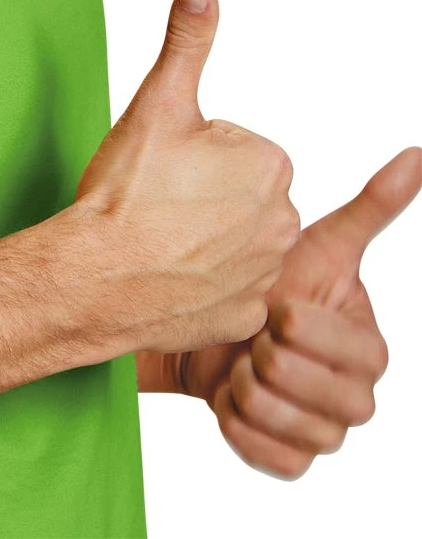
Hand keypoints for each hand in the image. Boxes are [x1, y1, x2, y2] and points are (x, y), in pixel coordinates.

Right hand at [74, 0, 299, 355]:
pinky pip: (229, 290)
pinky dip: (202, 284)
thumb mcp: (158, 101)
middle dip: (204, 194)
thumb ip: (188, 40)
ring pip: (235, 240)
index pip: (235, 144)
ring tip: (159, 239)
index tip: (164, 168)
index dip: (193, 152)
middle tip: (158, 202)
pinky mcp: (245, 316)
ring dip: (205, 239)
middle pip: (238, 192)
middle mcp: (282, 221)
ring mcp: (265, 275)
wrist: (93, 279)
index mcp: (269, 164)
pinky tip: (168, 276)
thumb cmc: (125, 193)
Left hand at [181, 147, 421, 477]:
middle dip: (263, 351)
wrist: (216, 327)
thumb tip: (417, 153)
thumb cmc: (272, 280)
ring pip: (280, 420)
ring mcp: (327, 436)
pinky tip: (230, 393)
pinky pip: (265, 457)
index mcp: (372, 349)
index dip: (298, 324)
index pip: (344, 348)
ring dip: (243, 383)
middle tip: (252, 331)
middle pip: (305, 385)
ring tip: (240, 357)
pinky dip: (236, 422)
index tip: (275, 302)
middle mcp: (358, 400)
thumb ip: (374, 206)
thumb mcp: (320, 241)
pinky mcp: (292, 463)